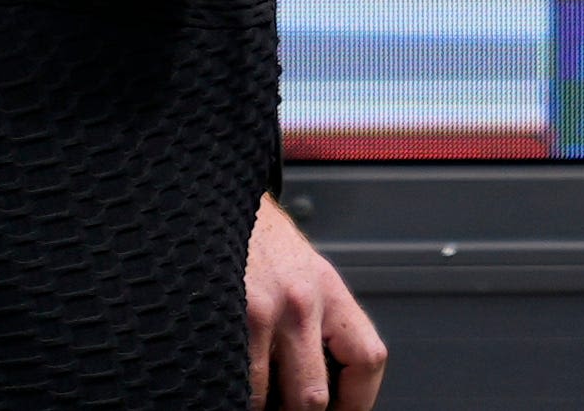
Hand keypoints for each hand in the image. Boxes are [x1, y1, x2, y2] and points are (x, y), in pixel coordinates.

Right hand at [245, 192, 386, 410]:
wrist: (216, 195)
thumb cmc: (259, 240)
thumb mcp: (305, 272)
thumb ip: (322, 323)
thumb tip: (327, 387)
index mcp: (330, 290)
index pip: (367, 361)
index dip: (358, 402)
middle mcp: (302, 302)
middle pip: (315, 396)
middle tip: (289, 410)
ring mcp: (262, 311)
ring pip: (269, 399)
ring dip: (263, 406)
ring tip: (258, 398)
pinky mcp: (226, 315)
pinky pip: (235, 380)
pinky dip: (235, 389)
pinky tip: (232, 378)